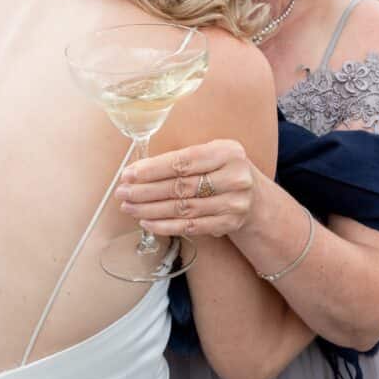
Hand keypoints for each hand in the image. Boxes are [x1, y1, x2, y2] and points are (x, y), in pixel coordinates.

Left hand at [114, 139, 261, 238]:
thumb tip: (138, 171)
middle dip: (146, 191)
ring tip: (129, 207)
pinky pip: (190, 226)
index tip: (129, 174)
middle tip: (123, 192)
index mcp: (227, 152)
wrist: (255, 197)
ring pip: (183, 208)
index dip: (153, 169)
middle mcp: (234, 177)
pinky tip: (147, 221)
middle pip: (181, 186)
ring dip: (150, 210)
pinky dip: (165, 225)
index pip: (183, 161)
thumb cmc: (222, 170)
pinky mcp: (229, 223)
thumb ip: (182, 159)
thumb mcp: (211, 153)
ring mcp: (233, 203)